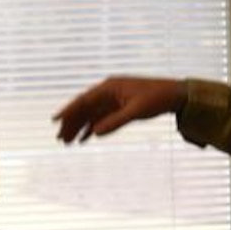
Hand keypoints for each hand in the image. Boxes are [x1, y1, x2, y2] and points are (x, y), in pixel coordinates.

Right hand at [53, 76, 185, 142]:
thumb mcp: (136, 111)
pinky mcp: (120, 107)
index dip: (68, 111)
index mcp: (109, 87)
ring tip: (68, 142)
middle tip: (60, 139)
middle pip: (84, 108)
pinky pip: (102, 118)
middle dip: (71, 123)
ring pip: (91, 115)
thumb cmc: (157, 98)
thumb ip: (115, 122)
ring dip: (80, 127)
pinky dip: (93, 128)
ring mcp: (113, 100)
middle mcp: (108, 92)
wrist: (175, 95)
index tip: (55, 120)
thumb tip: (95, 133)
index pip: (84, 100)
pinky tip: (85, 139)